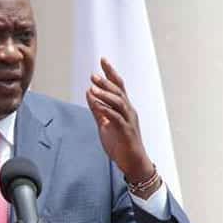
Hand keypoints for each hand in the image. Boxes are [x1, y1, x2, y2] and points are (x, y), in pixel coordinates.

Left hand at [86, 58, 154, 182]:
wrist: (133, 162)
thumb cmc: (120, 144)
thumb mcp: (104, 124)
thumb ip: (97, 109)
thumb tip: (89, 92)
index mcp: (123, 108)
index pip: (118, 86)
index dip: (111, 72)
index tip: (103, 60)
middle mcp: (128, 111)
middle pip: (119, 91)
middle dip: (106, 82)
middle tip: (93, 75)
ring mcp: (128, 120)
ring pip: (119, 102)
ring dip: (106, 94)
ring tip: (93, 88)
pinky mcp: (126, 131)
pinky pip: (116, 118)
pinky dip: (107, 110)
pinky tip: (97, 106)